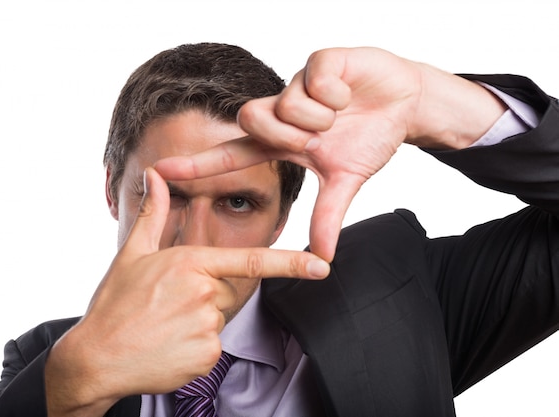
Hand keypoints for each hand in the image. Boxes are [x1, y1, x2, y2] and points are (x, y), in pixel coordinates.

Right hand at [44, 167, 329, 416]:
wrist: (96, 358)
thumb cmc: (114, 304)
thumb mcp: (132, 255)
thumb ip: (154, 214)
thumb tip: (155, 175)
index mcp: (191, 264)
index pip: (250, 261)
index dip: (290, 264)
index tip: (322, 266)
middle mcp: (205, 294)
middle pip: (224, 292)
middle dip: (203, 297)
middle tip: (166, 307)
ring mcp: (208, 328)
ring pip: (217, 320)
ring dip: (197, 322)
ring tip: (162, 327)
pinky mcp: (207, 356)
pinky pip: (212, 347)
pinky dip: (194, 348)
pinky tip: (167, 347)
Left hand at [155, 47, 504, 260]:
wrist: (403, 103)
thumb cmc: (367, 137)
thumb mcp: (345, 180)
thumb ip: (328, 214)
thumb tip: (323, 258)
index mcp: (281, 141)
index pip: (232, 154)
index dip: (198, 164)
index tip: (160, 171)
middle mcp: (282, 111)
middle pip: (251, 120)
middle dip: (286, 135)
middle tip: (315, 139)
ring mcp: (298, 85)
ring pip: (285, 103)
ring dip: (318, 118)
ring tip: (340, 115)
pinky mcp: (320, 62)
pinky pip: (314, 80)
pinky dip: (336, 94)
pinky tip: (349, 94)